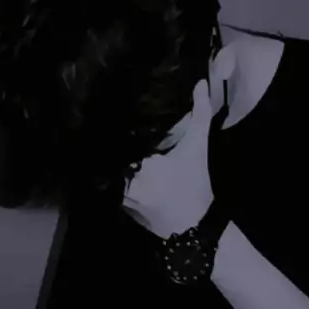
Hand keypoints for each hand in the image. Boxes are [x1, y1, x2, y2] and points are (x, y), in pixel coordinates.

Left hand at [123, 79, 213, 238]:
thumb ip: (199, 114)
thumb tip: (200, 83)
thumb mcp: (197, 147)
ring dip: (113, 155)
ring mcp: (119, 196)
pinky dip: (115, 171)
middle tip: (108, 120)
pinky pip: (112, 181)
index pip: (119, 140)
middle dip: (112, 140)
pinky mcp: (119, 204)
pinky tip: (120, 160)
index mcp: (141, 167)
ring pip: (110, 166)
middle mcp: (125, 182)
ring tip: (109, 136)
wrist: (193, 225)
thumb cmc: (195, 185)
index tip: (113, 112)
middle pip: (112, 152)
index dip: (115, 126)